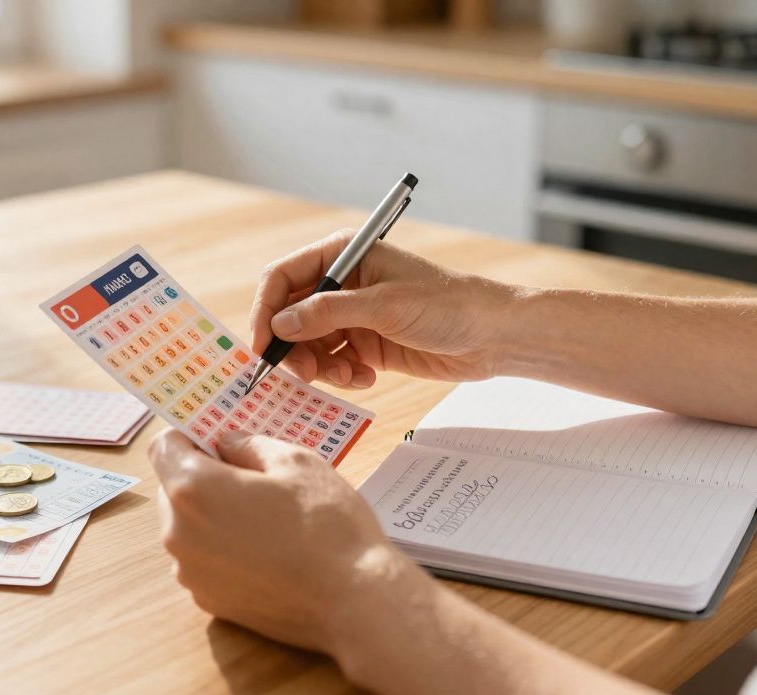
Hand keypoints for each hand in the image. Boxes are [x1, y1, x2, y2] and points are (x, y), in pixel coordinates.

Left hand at [147, 428, 431, 653]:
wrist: (353, 602)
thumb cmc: (327, 525)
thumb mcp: (295, 462)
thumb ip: (248, 444)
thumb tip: (226, 443)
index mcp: (193, 489)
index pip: (163, 447)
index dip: (189, 437)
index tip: (218, 440)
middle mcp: (178, 533)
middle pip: (172, 489)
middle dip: (202, 477)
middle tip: (251, 478)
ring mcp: (190, 572)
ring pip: (187, 527)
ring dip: (211, 515)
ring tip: (263, 518)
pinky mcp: (207, 601)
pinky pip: (203, 560)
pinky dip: (222, 550)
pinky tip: (265, 552)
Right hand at [250, 229, 523, 387]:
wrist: (494, 336)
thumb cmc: (448, 305)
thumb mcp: (385, 306)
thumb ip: (328, 313)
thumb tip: (279, 325)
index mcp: (344, 255)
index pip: (283, 277)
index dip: (266, 310)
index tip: (262, 345)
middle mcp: (342, 284)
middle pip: (290, 315)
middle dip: (293, 347)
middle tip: (305, 375)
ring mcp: (353, 316)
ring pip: (309, 345)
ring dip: (319, 366)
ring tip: (347, 376)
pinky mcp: (365, 344)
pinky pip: (333, 362)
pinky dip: (341, 375)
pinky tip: (367, 377)